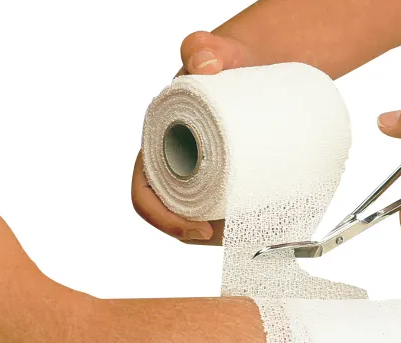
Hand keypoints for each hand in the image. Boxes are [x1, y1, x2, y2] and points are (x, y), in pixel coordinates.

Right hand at [132, 31, 259, 243]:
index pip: (145, 194)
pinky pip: (221, 210)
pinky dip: (235, 223)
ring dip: (221, 234)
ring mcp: (199, 175)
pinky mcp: (224, 178)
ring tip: (250, 230)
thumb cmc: (224, 64)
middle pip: (175, 216)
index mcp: (158, 145)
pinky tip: (255, 225)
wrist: (251, 68)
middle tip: (237, 233)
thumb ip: (204, 50)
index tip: (201, 230)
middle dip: (202, 235)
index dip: (165, 220)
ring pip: (199, 218)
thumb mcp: (212, 54)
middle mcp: (174, 165)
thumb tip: (207, 66)